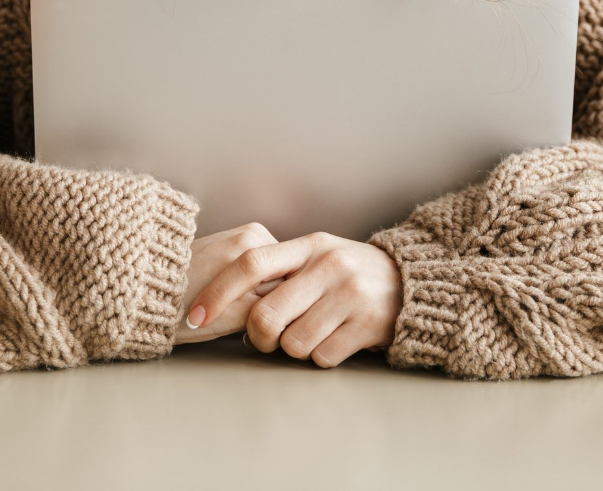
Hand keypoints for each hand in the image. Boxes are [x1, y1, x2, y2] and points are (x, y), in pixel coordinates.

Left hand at [185, 232, 402, 367]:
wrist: (408, 281)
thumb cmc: (346, 272)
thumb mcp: (316, 255)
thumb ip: (278, 269)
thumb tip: (224, 298)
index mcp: (307, 245)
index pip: (251, 263)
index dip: (218, 292)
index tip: (195, 316)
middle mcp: (327, 266)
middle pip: (266, 315)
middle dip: (258, 336)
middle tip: (266, 338)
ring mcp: (349, 295)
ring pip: (292, 343)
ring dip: (293, 348)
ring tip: (310, 331)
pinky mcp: (367, 325)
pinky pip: (322, 358)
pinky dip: (321, 356)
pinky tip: (334, 339)